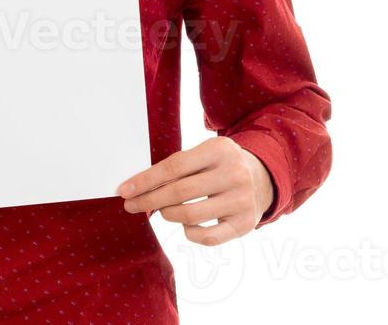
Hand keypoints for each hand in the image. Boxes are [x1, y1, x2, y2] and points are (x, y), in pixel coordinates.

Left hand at [117, 136, 273, 245]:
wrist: (263, 177)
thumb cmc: (220, 165)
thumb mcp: (205, 153)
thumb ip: (178, 166)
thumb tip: (138, 185)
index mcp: (219, 149)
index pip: (174, 166)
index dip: (146, 180)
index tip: (124, 190)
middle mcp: (233, 174)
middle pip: (179, 192)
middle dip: (149, 200)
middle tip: (131, 205)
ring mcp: (241, 200)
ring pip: (190, 216)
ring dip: (168, 215)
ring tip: (162, 211)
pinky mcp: (245, 224)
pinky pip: (207, 237)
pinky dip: (189, 233)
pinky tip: (186, 225)